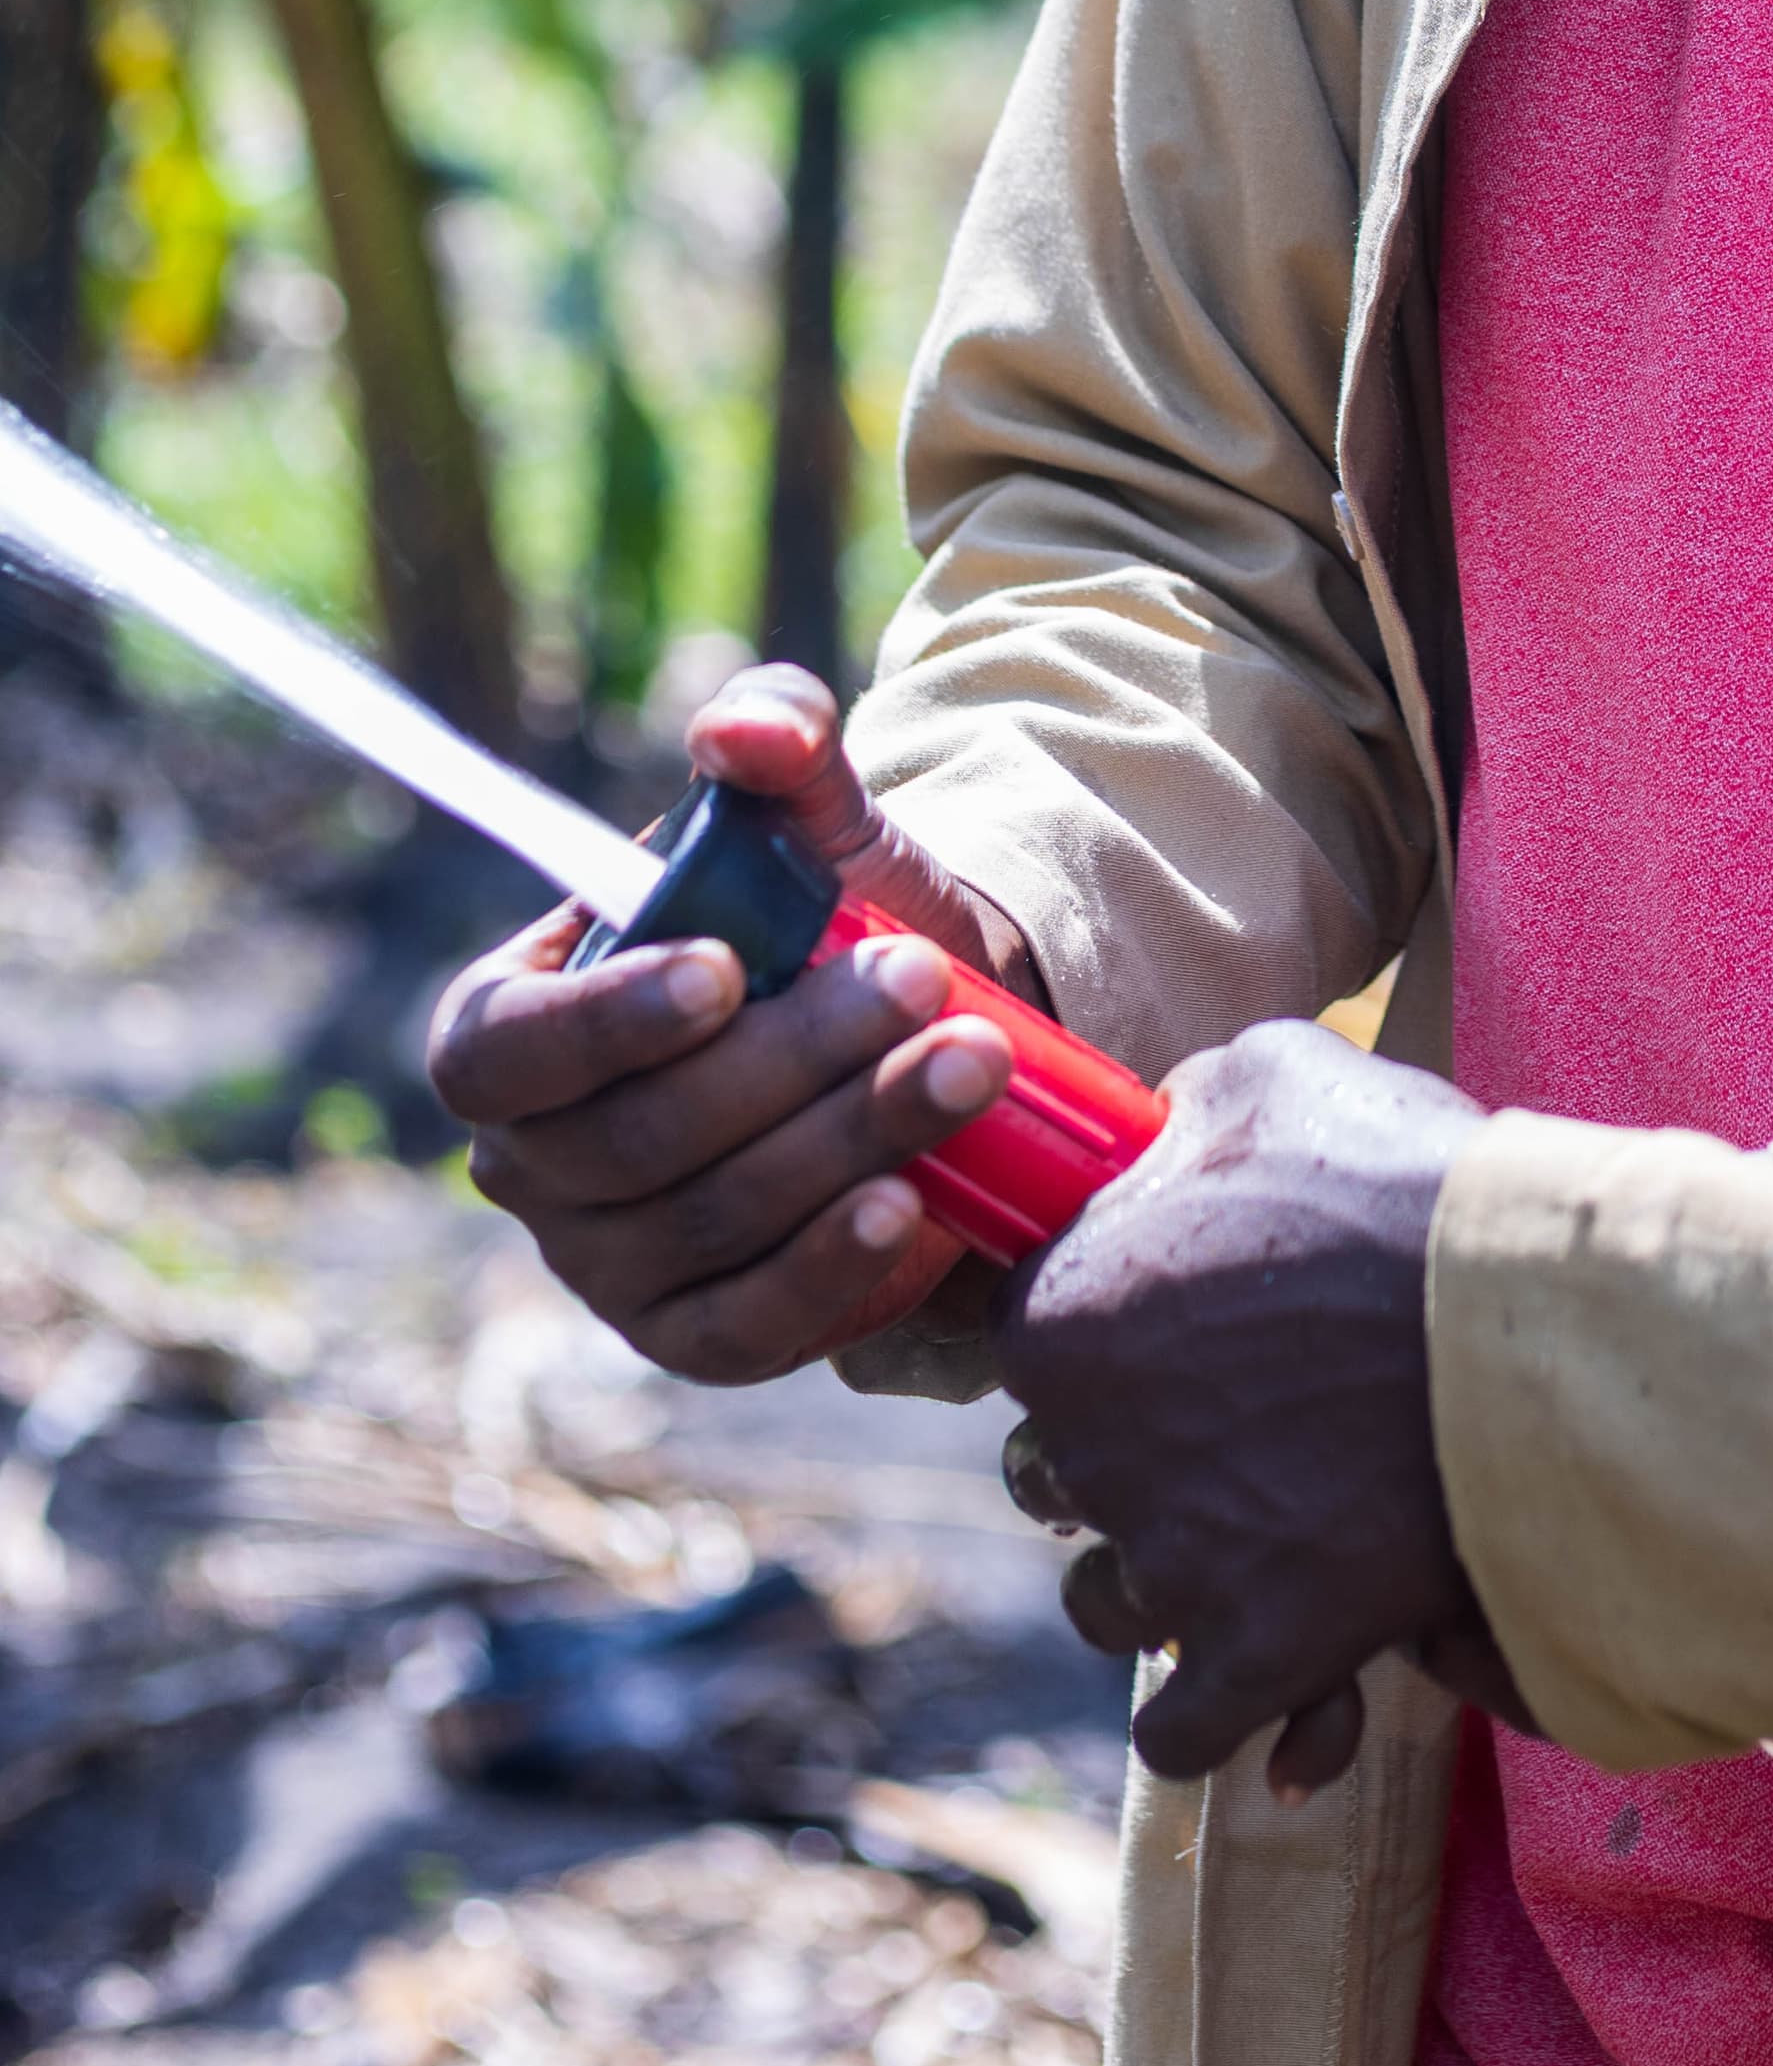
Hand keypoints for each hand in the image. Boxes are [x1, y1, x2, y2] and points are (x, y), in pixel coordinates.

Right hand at [425, 671, 1024, 1380]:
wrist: (906, 1029)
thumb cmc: (818, 917)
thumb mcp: (806, 816)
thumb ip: (777, 742)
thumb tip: (747, 729)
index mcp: (506, 1029)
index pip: (506, 1048)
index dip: (606, 1019)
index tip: (724, 968)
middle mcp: (531, 1162)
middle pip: (642, 1137)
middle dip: (795, 1058)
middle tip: (922, 980)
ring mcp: (604, 1265)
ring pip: (715, 1218)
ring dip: (851, 1137)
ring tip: (973, 1059)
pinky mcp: (692, 1335)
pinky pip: (748, 1326)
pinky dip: (832, 1268)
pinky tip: (913, 1205)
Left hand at [992, 1020, 1528, 1795]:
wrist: (1527, 1327)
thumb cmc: (1400, 1189)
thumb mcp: (1275, 1074)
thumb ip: (1188, 1104)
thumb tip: (1164, 1124)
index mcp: (1063, 1312)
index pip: (1029, 1339)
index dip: (1101, 1333)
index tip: (1173, 1332)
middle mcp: (1086, 1448)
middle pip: (1057, 1479)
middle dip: (1125, 1463)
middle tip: (1228, 1434)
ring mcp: (1169, 1561)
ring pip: (1111, 1608)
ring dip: (1164, 1589)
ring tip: (1252, 1548)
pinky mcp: (1253, 1653)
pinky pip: (1184, 1732)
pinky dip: (1224, 1717)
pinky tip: (1276, 1682)